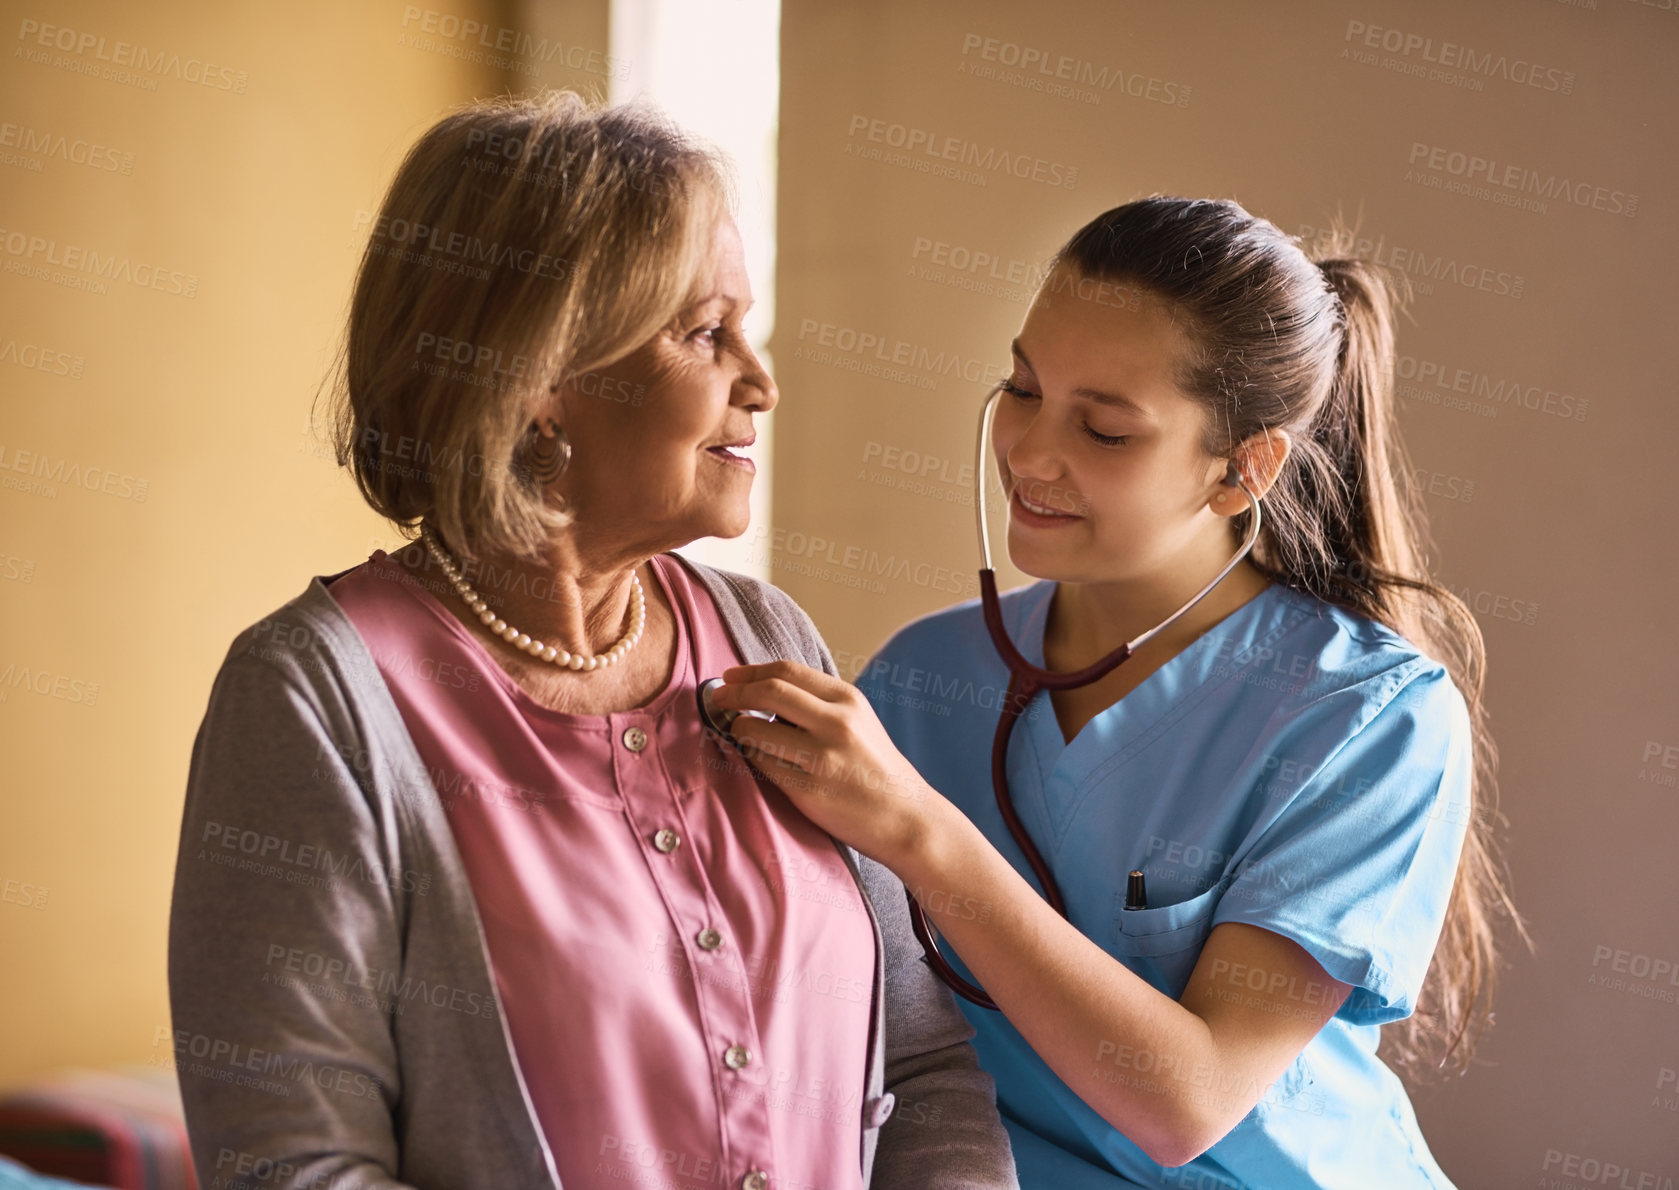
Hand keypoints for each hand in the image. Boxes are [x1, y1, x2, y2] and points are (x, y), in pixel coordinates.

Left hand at [710, 660, 946, 870]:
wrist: (906, 818)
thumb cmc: (877, 770)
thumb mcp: (859, 721)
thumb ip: (820, 704)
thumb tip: (765, 690)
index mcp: (848, 700)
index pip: (786, 671)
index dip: (750, 672)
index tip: (730, 677)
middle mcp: (836, 723)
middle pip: (768, 692)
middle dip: (733, 693)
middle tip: (718, 699)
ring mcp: (822, 758)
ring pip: (755, 730)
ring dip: (738, 729)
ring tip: (740, 734)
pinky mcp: (808, 791)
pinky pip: (761, 766)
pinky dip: (751, 758)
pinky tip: (755, 758)